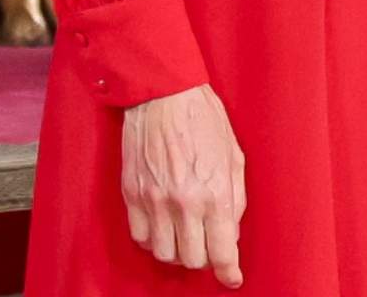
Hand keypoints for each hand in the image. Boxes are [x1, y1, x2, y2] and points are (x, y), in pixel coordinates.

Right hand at [121, 85, 244, 288]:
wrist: (162, 89)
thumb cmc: (202, 116)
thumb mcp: (233, 156)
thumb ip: (235, 199)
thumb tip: (230, 231)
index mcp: (214, 194)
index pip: (222, 255)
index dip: (229, 273)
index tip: (231, 277)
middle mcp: (183, 202)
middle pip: (192, 260)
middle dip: (203, 257)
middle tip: (206, 244)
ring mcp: (154, 198)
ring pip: (163, 253)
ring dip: (175, 250)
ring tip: (181, 235)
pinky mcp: (132, 190)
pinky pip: (139, 235)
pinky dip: (150, 237)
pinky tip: (160, 225)